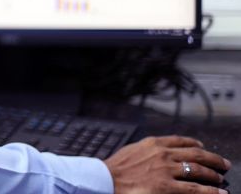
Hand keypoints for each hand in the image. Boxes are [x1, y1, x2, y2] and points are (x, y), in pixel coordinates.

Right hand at [104, 136, 230, 193]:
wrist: (105, 180)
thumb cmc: (114, 168)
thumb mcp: (131, 150)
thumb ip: (146, 150)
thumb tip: (155, 153)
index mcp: (153, 144)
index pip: (180, 140)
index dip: (194, 143)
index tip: (201, 145)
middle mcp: (163, 154)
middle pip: (195, 154)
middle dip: (212, 159)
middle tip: (222, 163)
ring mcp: (167, 171)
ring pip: (198, 170)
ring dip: (213, 174)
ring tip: (220, 178)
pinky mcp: (167, 187)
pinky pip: (195, 189)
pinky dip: (211, 191)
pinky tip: (219, 193)